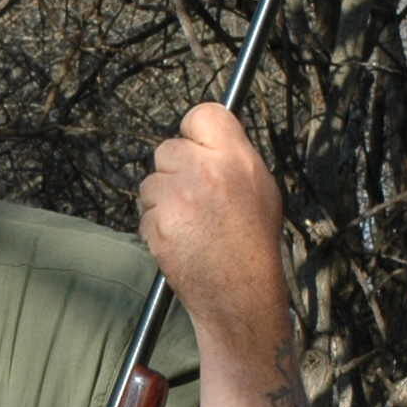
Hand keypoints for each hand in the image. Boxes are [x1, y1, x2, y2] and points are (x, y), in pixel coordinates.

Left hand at [137, 102, 288, 349]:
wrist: (240, 292)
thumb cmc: (253, 241)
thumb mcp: (260, 187)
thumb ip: (231, 157)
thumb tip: (204, 136)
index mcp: (236, 158)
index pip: (201, 115)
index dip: (194, 131)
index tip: (196, 146)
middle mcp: (205, 171)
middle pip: (167, 148)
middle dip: (174, 169)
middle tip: (193, 195)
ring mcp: (178, 198)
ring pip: (151, 182)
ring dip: (162, 199)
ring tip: (190, 223)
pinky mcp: (158, 225)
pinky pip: (145, 214)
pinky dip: (156, 226)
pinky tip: (180, 240)